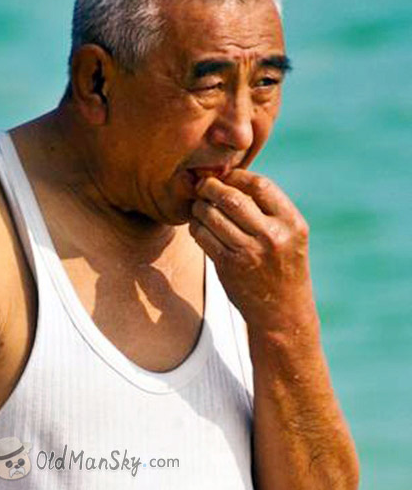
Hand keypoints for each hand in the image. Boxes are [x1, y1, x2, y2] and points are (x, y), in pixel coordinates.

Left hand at [188, 169, 313, 331]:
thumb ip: (269, 211)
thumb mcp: (291, 237)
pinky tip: (198, 226)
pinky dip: (196, 227)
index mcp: (292, 223)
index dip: (238, 176)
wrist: (282, 314)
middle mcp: (272, 236)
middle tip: (203, 185)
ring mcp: (249, 252)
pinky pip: (204, 237)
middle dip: (211, 187)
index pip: (260, 185)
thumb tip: (232, 180)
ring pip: (213, 216)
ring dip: (200, 206)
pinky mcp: (229, 267)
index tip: (227, 176)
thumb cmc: (284, 269)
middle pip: (231, 197)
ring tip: (198, 205)